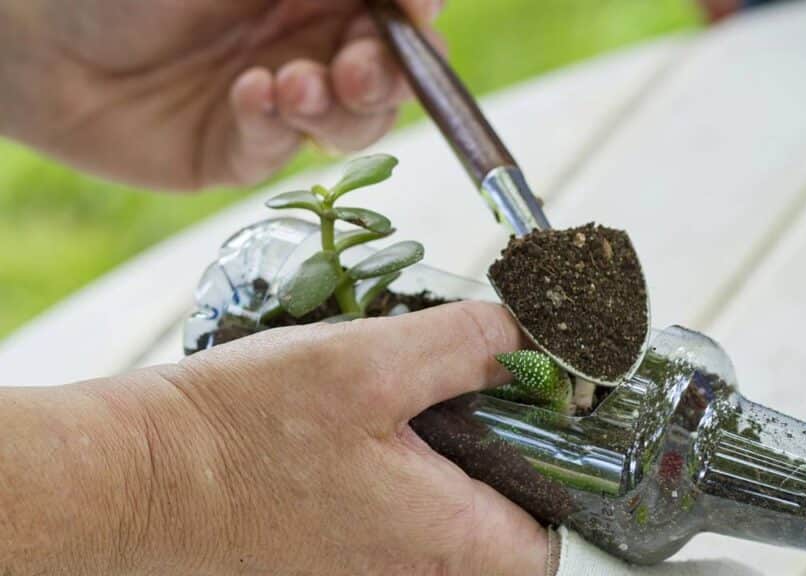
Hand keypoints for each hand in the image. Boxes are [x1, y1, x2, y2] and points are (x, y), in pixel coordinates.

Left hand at [0, 0, 443, 189]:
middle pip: (389, 76)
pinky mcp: (241, 150)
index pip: (395, 12)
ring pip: (351, 124)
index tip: (417, 13)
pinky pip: (282, 150)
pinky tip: (247, 94)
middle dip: (386, 76)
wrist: (40, 47)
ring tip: (294, 84)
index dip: (416, 18)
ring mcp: (277, 102)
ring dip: (337, 108)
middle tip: (358, 70)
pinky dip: (275, 124)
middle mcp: (306, 45)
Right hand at [0, 302, 547, 574]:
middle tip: (472, 392)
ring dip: (445, 461)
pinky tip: (361, 427)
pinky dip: (397, 475)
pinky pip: (393, 524)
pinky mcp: (329, 562)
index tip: (541, 423)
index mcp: (443, 542)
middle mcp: (411, 575)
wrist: (136, 481)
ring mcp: (366, 574)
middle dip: (498, 458)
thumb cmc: (243, 433)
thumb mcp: (370, 362)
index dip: (560, 480)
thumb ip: (466, 346)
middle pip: (498, 529)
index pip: (550, 543)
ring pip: (443, 524)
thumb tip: (527, 338)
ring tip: (410, 401)